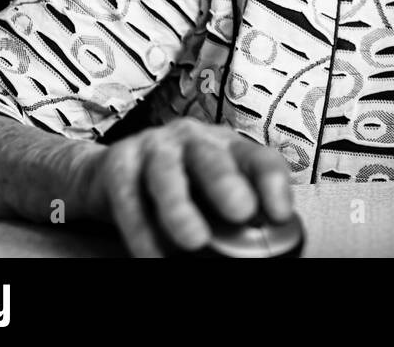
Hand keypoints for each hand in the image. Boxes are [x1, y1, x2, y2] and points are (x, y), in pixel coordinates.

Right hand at [76, 117, 295, 256]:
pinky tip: (152, 255)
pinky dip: (141, 230)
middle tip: (242, 211)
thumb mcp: (211, 192)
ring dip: (180, 208)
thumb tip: (261, 239)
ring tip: (195, 241)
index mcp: (226, 145)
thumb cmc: (179, 183)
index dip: (272, 183)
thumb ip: (235, 210)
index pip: (257, 158)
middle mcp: (192, 139)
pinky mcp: (118, 165)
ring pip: (166, 174)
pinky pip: (129, 199)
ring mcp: (153, 148)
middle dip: (227, 183)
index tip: (281, 215)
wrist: (112, 172)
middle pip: (211, 158)